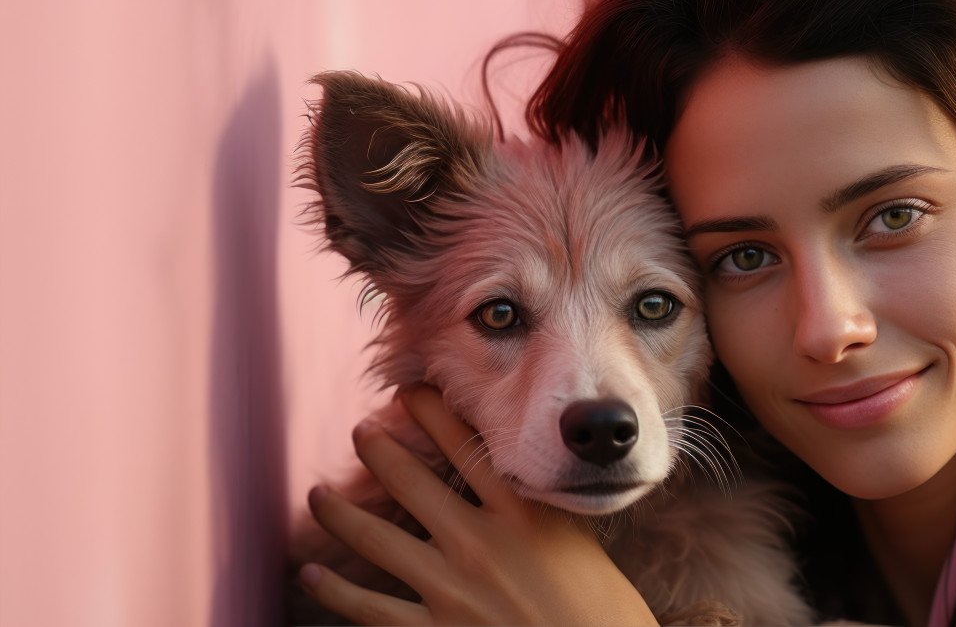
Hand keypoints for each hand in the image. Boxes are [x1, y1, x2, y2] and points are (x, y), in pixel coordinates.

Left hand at [300, 384, 658, 625]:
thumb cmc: (603, 610)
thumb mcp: (580, 545)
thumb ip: (544, 513)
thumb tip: (523, 483)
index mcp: (521, 514)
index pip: (466, 445)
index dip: (432, 412)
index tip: (410, 391)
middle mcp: (480, 543)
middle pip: (412, 482)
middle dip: (379, 450)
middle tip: (361, 431)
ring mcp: (453, 590)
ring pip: (378, 540)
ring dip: (341, 514)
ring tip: (318, 495)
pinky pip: (372, 609)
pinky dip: (337, 592)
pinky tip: (313, 574)